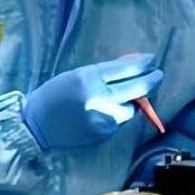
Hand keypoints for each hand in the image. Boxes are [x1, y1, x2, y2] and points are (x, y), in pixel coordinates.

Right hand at [22, 53, 162, 149]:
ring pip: (131, 108)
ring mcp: (103, 119)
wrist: (36, 125)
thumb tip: (133, 66)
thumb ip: (105, 73)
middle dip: (152, 80)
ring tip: (125, 95)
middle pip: (138, 88)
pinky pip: (119, 121)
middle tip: (157, 74)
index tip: (151, 60)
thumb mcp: (78, 75)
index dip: (143, 64)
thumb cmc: (56, 94)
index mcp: (90, 79)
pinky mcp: (103, 134)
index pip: (126, 69)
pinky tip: (106, 110)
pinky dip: (118, 114)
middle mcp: (99, 99)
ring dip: (133, 100)